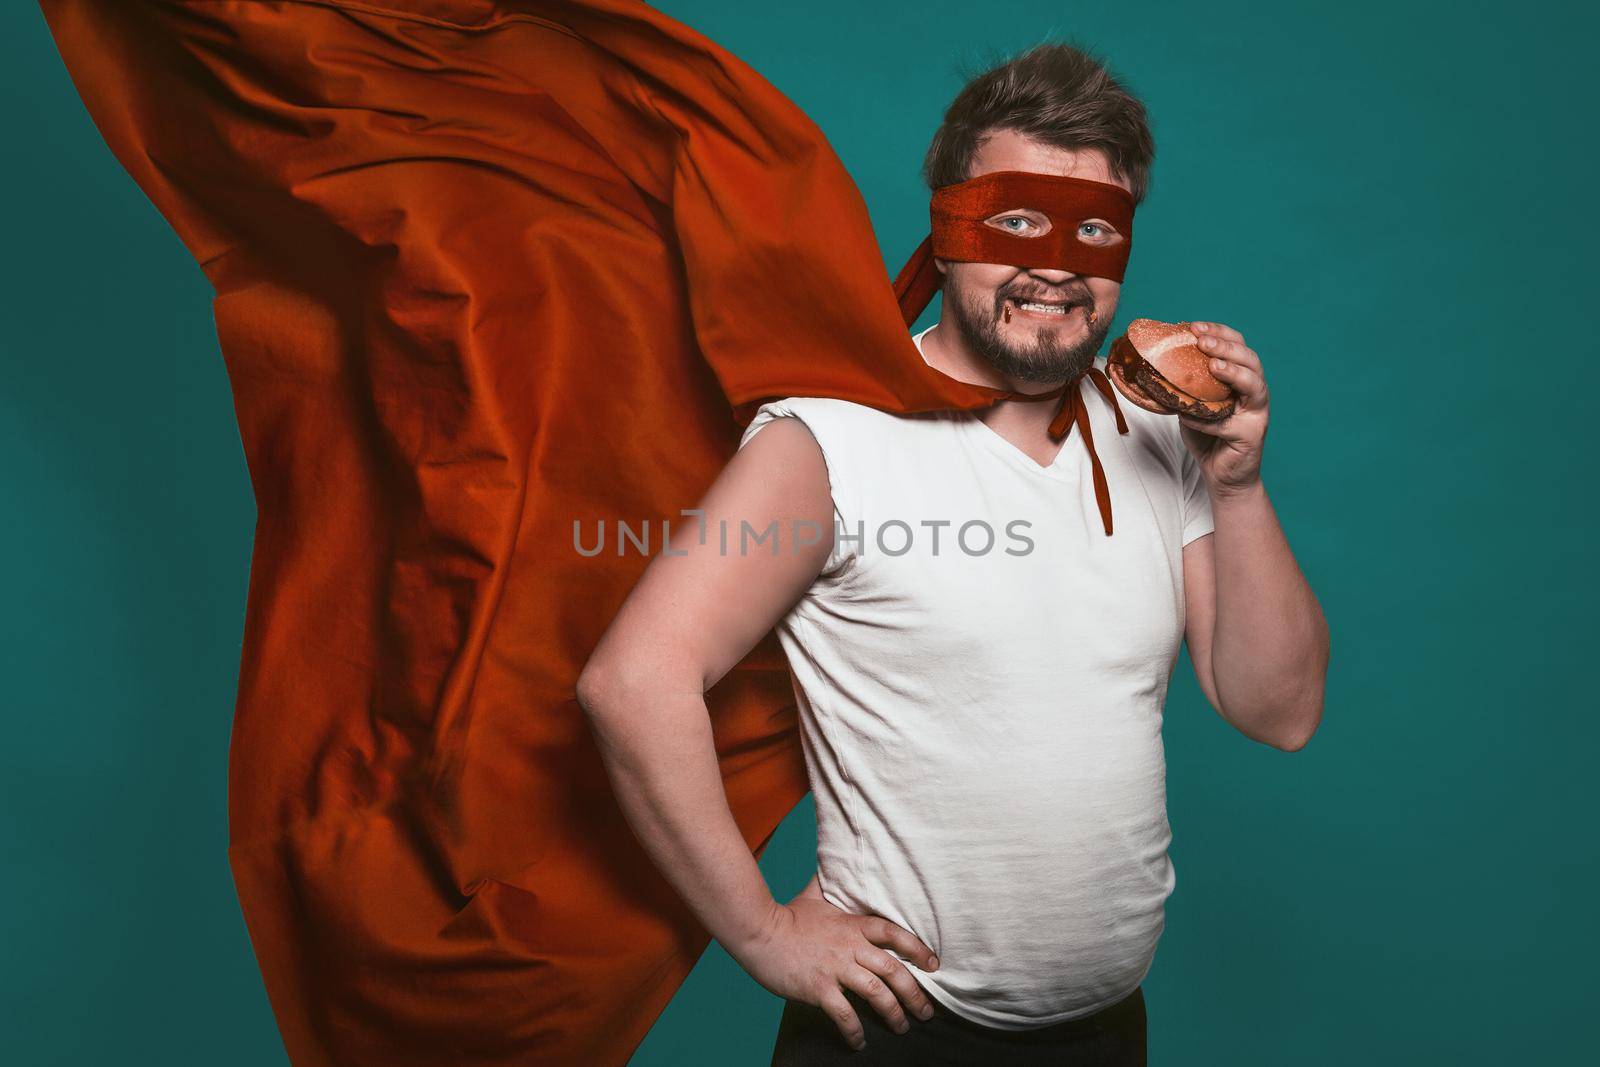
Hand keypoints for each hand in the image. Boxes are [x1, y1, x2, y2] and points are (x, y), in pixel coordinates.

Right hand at [730, 876, 939, 1050]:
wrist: (758, 931)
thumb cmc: (787, 916)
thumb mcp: (814, 896)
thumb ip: (831, 886)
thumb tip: (835, 865)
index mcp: (852, 925)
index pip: (894, 933)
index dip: (917, 948)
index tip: (934, 965)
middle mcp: (849, 946)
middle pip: (893, 969)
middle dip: (914, 993)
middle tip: (926, 1012)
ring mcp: (834, 968)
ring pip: (876, 992)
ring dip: (893, 1013)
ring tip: (902, 1026)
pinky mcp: (818, 988)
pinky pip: (844, 1014)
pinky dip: (855, 1031)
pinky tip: (859, 1042)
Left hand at [1178, 321, 1268, 495]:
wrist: (1219, 474)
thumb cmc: (1207, 437)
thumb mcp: (1191, 404)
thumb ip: (1184, 385)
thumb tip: (1155, 363)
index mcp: (1241, 378)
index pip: (1237, 346)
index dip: (1219, 333)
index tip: (1194, 326)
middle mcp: (1254, 391)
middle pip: (1250, 360)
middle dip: (1226, 346)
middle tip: (1203, 340)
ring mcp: (1257, 412)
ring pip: (1254, 385)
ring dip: (1233, 372)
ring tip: (1213, 365)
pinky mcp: (1253, 435)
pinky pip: (1230, 423)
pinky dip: (1208, 420)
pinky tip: (1188, 416)